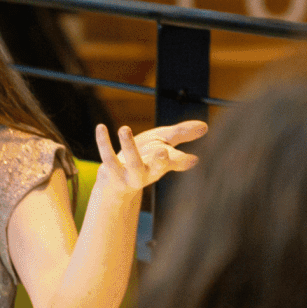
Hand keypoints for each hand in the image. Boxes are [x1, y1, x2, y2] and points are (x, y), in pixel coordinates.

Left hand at [93, 121, 207, 191]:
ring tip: (124, 128)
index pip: (176, 162)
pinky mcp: (111, 172)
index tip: (194, 159)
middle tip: (163, 151)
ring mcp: (129, 175)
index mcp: (162, 166)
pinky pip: (107, 157)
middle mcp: (148, 173)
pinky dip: (103, 143)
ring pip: (131, 163)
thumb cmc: (143, 157)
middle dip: (161, 161)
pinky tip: (101, 127)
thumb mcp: (163, 143)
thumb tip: (205, 126)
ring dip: (128, 147)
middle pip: (156, 169)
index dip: (184, 161)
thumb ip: (182, 134)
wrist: (115, 181)